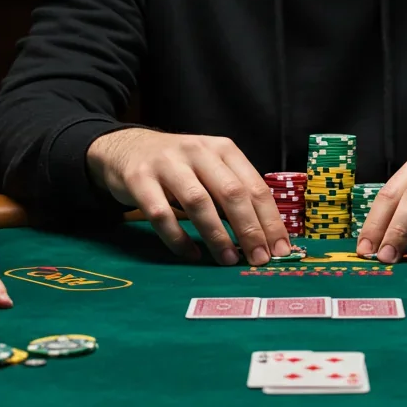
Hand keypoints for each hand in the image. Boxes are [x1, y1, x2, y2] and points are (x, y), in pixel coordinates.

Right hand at [87, 129, 290, 265]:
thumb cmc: (178, 165)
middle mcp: (197, 151)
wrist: (126, 147)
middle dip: (249, 229)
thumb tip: (264, 235)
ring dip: (217, 235)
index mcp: (222, 148)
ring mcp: (167, 164)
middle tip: (259, 259)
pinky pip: (161, 215)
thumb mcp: (210, 168)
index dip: (270, 219)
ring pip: (198, 202)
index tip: (280, 249)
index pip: (253, 186)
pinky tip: (191, 254)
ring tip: (229, 260)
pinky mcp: (139, 179)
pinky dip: (178, 239)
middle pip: (230, 192)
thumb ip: (233, 193)